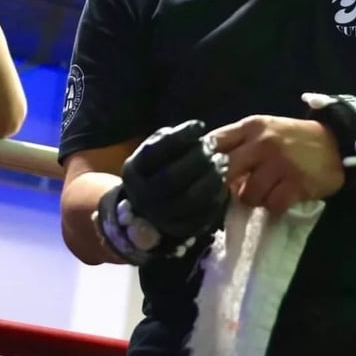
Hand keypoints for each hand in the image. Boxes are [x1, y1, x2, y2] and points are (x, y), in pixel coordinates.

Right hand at [121, 120, 229, 239]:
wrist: (146, 209)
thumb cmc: (156, 169)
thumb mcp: (153, 151)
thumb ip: (168, 139)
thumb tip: (194, 130)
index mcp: (133, 171)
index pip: (155, 151)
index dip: (180, 137)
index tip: (199, 126)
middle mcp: (141, 196)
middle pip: (172, 177)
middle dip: (197, 159)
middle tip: (212, 147)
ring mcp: (159, 217)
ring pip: (189, 199)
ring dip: (211, 178)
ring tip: (222, 162)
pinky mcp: (178, 230)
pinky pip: (201, 215)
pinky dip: (216, 197)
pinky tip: (222, 181)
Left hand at [210, 115, 344, 214]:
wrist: (338, 143)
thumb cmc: (295, 139)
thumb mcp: (266, 131)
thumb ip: (240, 144)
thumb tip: (211, 171)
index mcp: (252, 126)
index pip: (214, 142)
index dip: (203, 162)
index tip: (203, 176)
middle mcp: (263, 142)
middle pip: (225, 172)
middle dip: (226, 187)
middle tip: (234, 191)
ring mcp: (280, 163)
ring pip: (247, 194)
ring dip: (254, 199)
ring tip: (266, 192)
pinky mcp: (296, 183)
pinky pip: (272, 205)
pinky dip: (274, 207)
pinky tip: (282, 198)